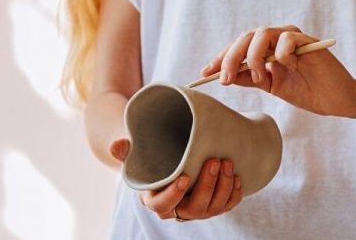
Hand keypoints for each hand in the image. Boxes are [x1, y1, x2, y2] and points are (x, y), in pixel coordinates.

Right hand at [109, 139, 243, 220]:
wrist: (168, 161)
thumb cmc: (151, 159)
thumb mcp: (136, 154)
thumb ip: (125, 151)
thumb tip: (117, 145)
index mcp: (155, 199)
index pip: (163, 205)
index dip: (174, 194)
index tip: (185, 176)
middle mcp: (177, 209)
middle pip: (194, 209)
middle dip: (208, 185)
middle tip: (215, 161)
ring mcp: (197, 210)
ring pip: (213, 209)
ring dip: (224, 187)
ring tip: (228, 162)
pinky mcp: (212, 206)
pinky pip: (226, 206)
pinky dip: (234, 194)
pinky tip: (238, 177)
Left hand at [201, 25, 355, 116]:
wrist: (336, 101)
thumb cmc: (307, 91)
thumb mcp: (272, 86)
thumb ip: (250, 78)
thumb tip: (226, 76)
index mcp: (267, 48)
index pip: (239, 46)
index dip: (221, 58)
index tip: (205, 73)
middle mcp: (278, 39)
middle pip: (246, 37)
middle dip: (231, 57)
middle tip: (224, 79)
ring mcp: (293, 39)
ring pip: (263, 33)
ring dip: (253, 56)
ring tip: (257, 78)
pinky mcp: (309, 43)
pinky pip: (287, 39)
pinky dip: (280, 53)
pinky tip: (284, 66)